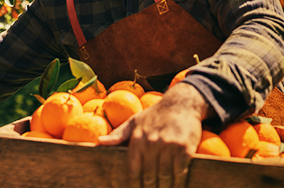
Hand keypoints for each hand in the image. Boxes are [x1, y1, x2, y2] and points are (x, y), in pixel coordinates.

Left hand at [98, 83, 213, 187]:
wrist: (181, 103)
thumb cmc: (155, 115)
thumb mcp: (134, 121)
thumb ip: (118, 134)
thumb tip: (99, 142)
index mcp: (137, 139)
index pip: (133, 170)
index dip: (134, 184)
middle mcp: (151, 143)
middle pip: (149, 176)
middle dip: (149, 187)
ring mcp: (168, 146)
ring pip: (164, 176)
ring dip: (164, 186)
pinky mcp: (184, 148)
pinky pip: (180, 171)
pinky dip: (178, 181)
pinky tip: (176, 184)